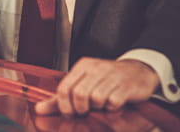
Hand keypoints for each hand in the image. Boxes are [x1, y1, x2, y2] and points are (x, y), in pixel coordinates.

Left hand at [34, 58, 158, 115]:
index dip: (64, 105)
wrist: (139, 71)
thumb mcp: (83, 82)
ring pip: (96, 98)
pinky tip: (113, 103)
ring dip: (98, 107)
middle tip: (86, 111)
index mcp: (83, 66)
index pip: (64, 88)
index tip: (70, 113)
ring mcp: (112, 76)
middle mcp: (96, 68)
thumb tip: (39, 109)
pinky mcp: (126, 86)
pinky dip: (112, 107)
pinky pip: (113, 101)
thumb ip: (61, 97)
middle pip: (79, 94)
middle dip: (80, 109)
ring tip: (102, 104)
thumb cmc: (108, 78)